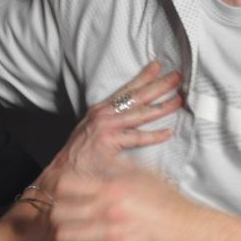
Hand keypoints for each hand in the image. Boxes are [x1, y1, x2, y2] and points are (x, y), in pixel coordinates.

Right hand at [44, 62, 182, 179]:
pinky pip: (137, 137)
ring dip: (161, 106)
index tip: (158, 66)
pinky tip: (168, 132)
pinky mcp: (109, 141)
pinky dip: (154, 135)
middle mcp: (104, 114)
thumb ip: (111, 124)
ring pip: (140, 113)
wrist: (62, 173)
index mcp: (101, 110)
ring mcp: (106, 126)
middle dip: (159, 85)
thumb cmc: (77, 156)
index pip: (126, 89)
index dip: (143, 77)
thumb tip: (130, 122)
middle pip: (137, 96)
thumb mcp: (91, 132)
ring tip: (178, 100)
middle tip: (178, 77)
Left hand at [53, 162, 203, 240]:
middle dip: (58, 216)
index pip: (67, 185)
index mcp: (111, 187)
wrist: (190, 229)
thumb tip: (102, 157)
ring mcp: (110, 233)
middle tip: (63, 220)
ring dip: (63, 240)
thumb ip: (120, 165)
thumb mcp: (145, 174)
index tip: (63, 198)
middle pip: (59, 211)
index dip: (60, 192)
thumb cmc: (170, 203)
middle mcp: (107, 208)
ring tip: (68, 240)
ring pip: (64, 237)